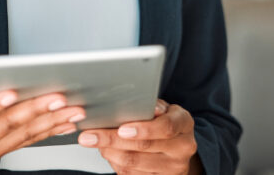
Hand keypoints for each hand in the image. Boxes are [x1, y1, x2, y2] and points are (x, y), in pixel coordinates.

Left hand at [77, 99, 201, 174]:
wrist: (178, 146)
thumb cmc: (165, 121)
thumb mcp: (163, 108)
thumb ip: (149, 106)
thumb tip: (134, 103)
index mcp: (184, 124)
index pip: (165, 127)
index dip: (143, 129)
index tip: (121, 129)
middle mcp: (182, 148)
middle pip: (144, 147)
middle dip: (112, 140)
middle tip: (89, 136)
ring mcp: (173, 168)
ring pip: (134, 163)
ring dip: (109, 153)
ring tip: (93, 142)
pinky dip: (115, 163)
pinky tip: (106, 152)